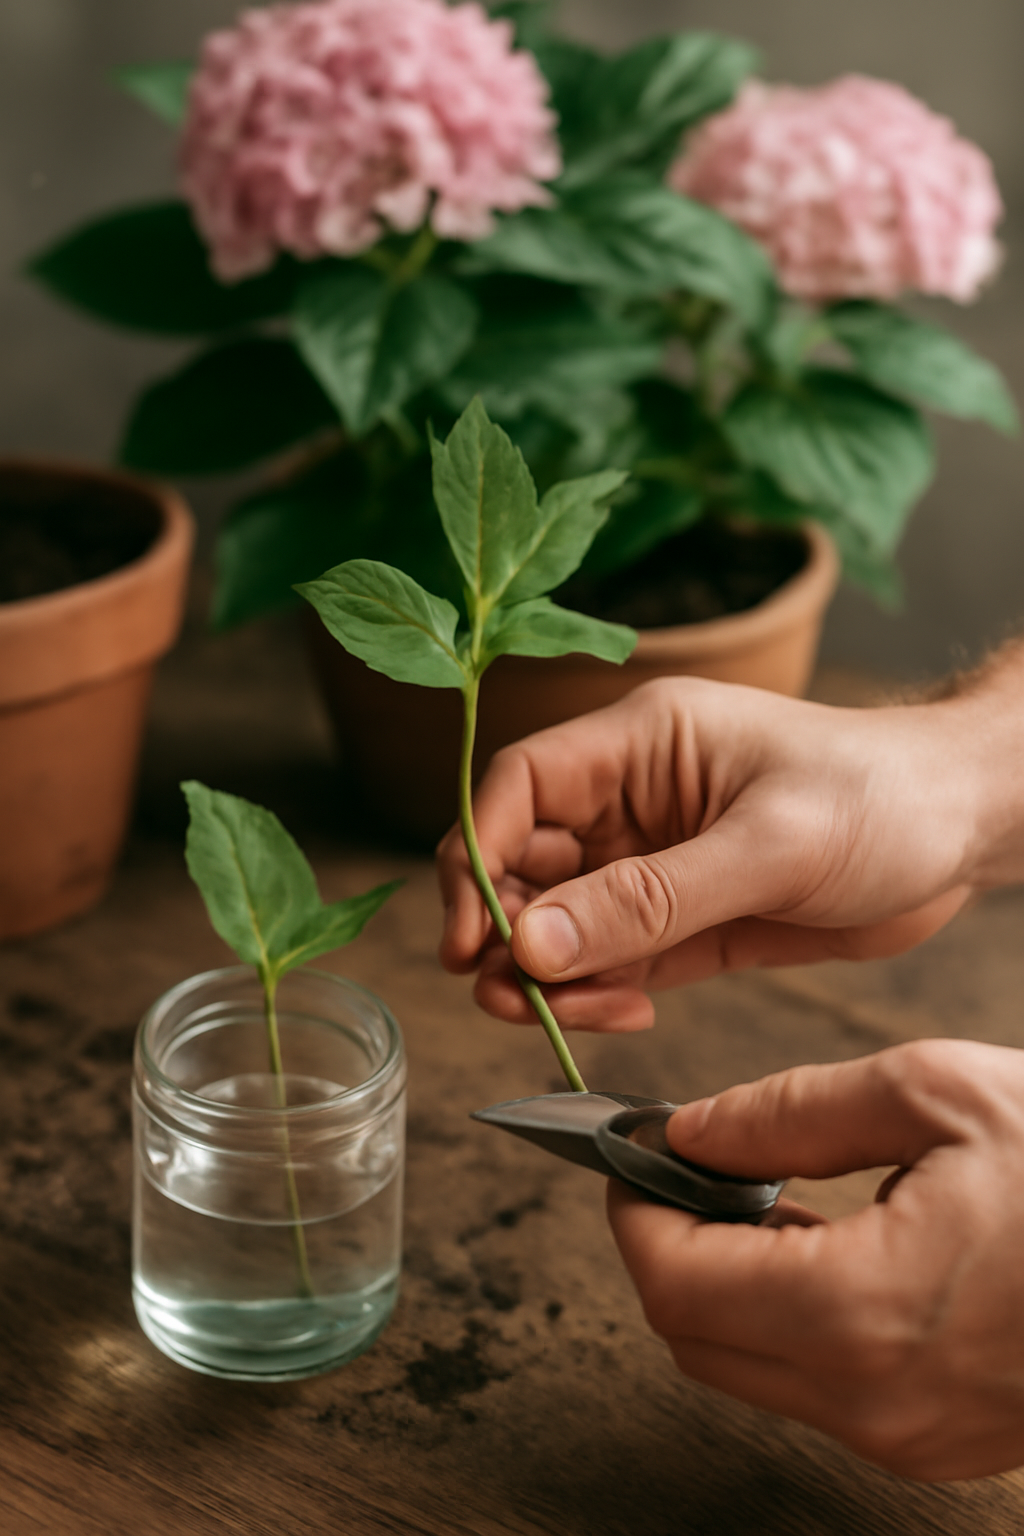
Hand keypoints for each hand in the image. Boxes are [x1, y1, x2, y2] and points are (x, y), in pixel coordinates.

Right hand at [437, 672, 1010, 1029]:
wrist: (965, 830)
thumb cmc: (881, 796)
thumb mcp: (766, 844)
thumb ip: (648, 900)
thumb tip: (529, 945)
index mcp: (639, 744)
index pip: (519, 789)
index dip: (477, 855)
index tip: (472, 938)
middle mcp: (632, 802)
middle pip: (521, 863)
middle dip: (508, 932)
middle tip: (517, 997)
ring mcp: (655, 865)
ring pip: (558, 924)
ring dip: (547, 976)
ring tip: (572, 1017)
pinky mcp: (685, 923)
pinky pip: (611, 963)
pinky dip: (597, 995)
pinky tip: (621, 1015)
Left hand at [608, 1039, 1023, 1480]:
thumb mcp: (936, 1092)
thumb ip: (790, 1112)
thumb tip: (689, 1132)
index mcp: (862, 1311)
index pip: (674, 1283)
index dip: (632, 1210)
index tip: (628, 1156)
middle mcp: (874, 1400)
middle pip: (694, 1339)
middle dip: (665, 1246)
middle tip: (681, 1167)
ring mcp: (910, 1434)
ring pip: (749, 1370)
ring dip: (722, 1282)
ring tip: (754, 1194)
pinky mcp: (940, 1438)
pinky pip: (817, 1386)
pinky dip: (785, 1315)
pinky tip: (819, 1242)